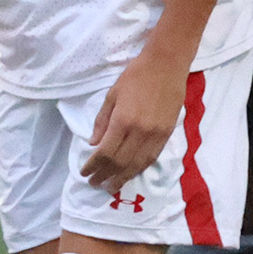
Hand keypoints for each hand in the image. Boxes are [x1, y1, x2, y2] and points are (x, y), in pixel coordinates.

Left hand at [82, 51, 187, 193]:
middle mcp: (140, 132)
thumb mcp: (112, 94)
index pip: (106, 152)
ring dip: (123, 178)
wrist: (166, 66)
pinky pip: (151, 158)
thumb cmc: (135, 76)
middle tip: (95, 184)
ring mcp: (156, 135)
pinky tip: (131, 174)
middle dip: (106, 176)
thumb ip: (102, 121)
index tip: (85, 173)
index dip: (94, 166)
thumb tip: (94, 144)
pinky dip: (139, 169)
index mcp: (123, 121)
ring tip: (111, 186)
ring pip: (138, 164)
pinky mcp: (167, 135)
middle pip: (121, 162)